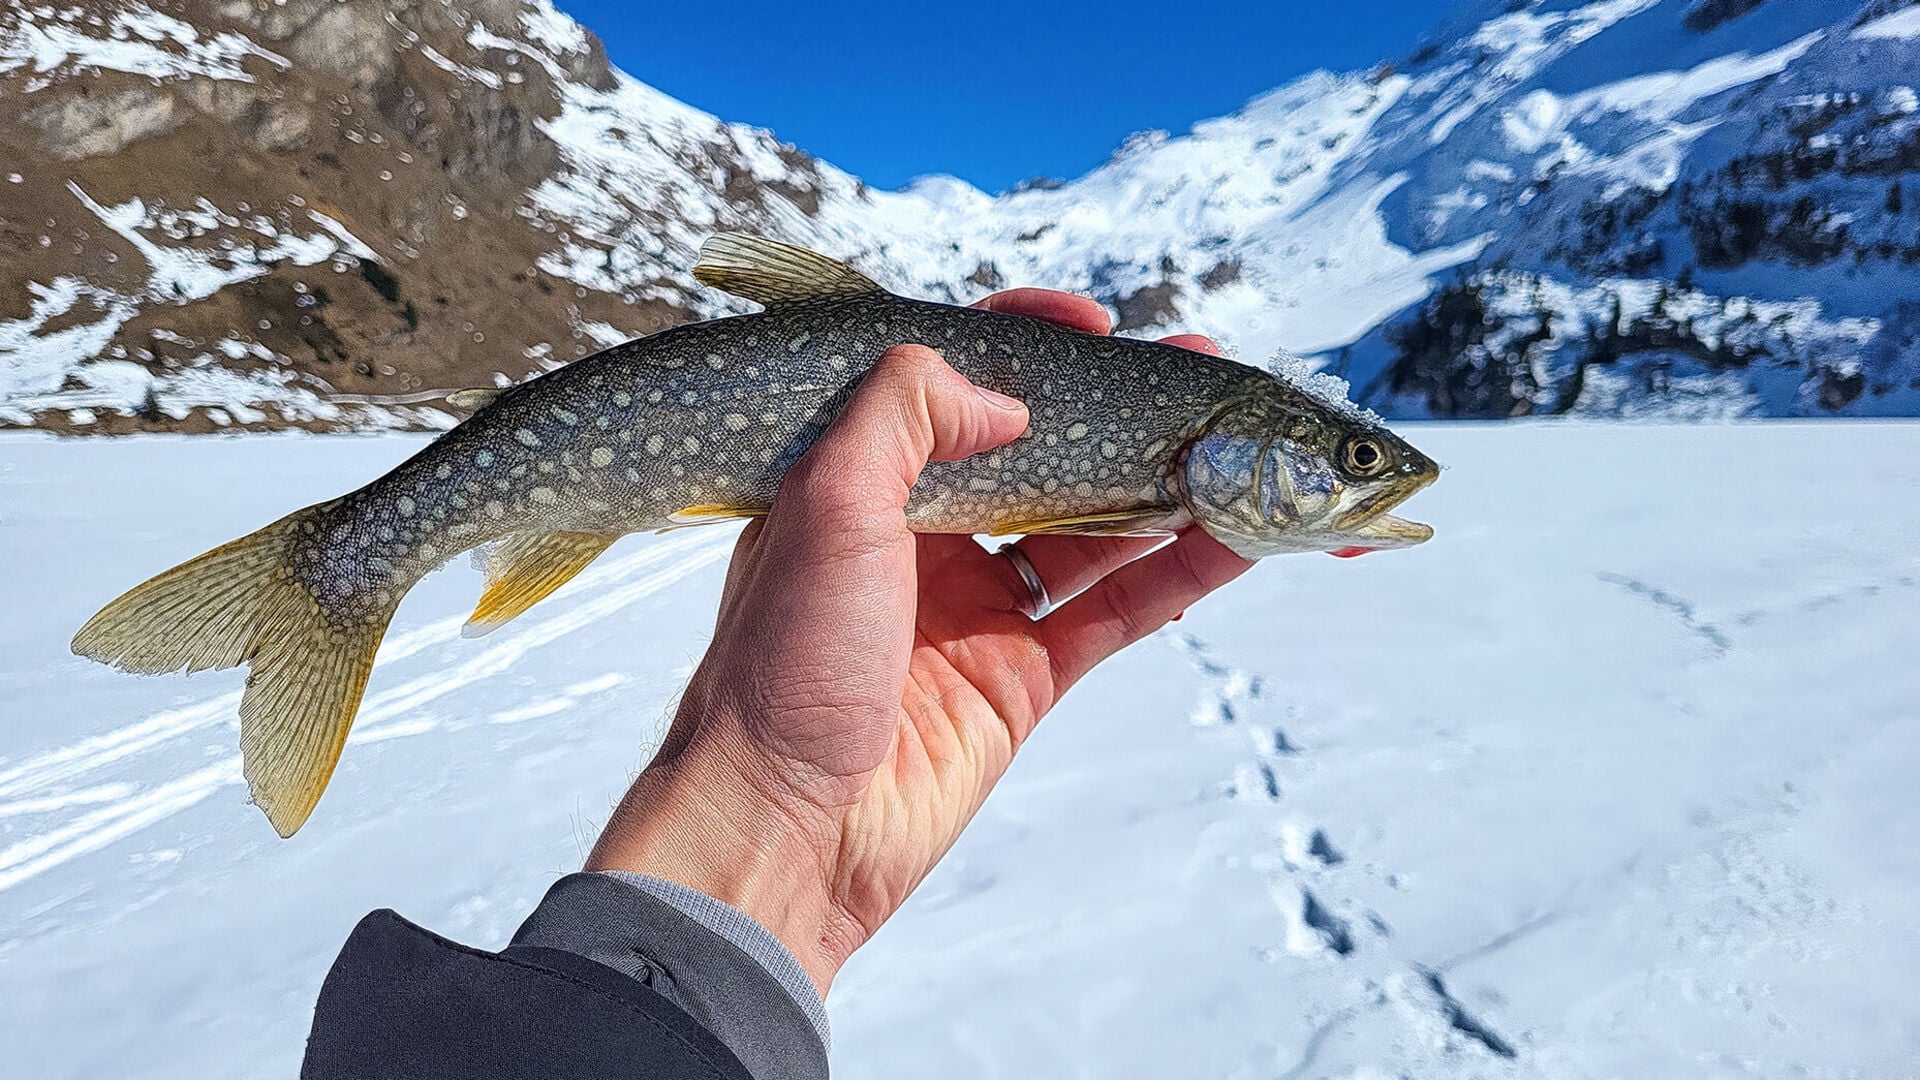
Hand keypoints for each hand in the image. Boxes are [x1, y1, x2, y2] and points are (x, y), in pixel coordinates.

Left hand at [585, 292, 1253, 990]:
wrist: (782, 827)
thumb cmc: (779, 663)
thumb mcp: (823, 505)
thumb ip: (904, 414)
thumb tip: (1001, 394)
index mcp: (861, 478)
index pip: (955, 382)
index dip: (1026, 342)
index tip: (1094, 323)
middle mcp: (923, 533)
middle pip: (1043, 450)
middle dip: (1121, 410)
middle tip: (1203, 371)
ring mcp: (979, 604)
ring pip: (1094, 527)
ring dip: (1169, 484)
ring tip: (1242, 439)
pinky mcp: (1023, 674)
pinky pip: (1118, 608)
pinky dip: (1181, 572)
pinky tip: (1241, 534)